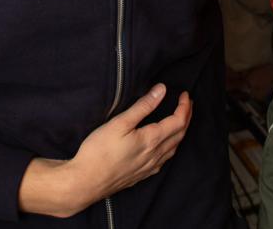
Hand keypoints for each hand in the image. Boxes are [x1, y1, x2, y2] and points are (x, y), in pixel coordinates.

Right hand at [20, 85, 191, 216]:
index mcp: (152, 140)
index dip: (184, 107)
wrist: (85, 182)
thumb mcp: (120, 122)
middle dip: (186, 117)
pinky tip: (164, 146)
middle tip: (187, 104)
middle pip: (180, 135)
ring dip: (180, 133)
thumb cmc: (99, 151)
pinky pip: (164, 160)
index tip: (185, 95)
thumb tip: (162, 90)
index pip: (178, 121)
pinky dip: (170, 148)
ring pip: (173, 149)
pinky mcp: (141, 176)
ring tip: (180, 121)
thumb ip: (143, 106)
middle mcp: (155, 156)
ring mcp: (149, 168)